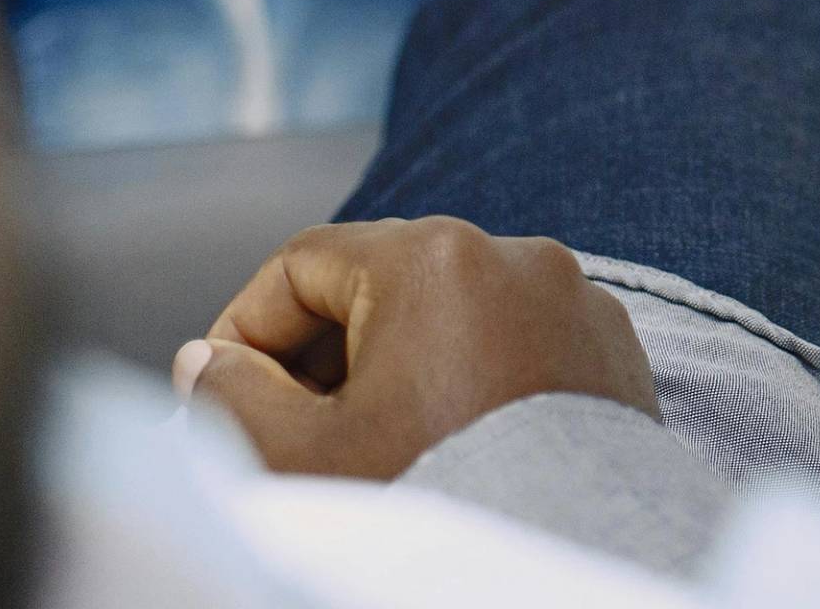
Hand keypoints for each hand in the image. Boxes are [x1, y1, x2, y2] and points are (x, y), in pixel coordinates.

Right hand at [178, 217, 659, 479]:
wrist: (558, 566)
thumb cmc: (430, 500)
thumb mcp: (300, 455)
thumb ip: (232, 397)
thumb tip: (207, 362)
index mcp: (434, 256)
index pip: (304, 261)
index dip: (246, 324)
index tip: (223, 385)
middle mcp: (517, 253)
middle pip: (382, 277)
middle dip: (322, 347)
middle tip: (287, 419)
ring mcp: (576, 296)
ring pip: (454, 308)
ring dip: (398, 360)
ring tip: (369, 434)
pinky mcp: (612, 344)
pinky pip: (520, 337)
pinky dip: (474, 372)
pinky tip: (448, 438)